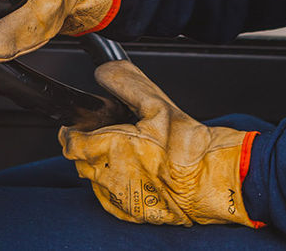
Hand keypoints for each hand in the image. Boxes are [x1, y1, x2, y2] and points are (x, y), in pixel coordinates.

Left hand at [60, 60, 259, 227]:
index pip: (71, 142)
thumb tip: (105, 72)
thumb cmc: (189, 147)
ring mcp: (120, 199)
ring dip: (104, 165)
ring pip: (96, 179)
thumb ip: (125, 84)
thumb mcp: (158, 104)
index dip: (75, 130)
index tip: (83, 124)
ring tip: (130, 153)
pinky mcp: (133, 214)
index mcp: (110, 150)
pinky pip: (112, 197)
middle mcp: (110, 178)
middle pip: (81, 160)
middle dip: (90, 145)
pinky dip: (118, 184)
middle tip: (112, 133)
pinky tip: (137, 172)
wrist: (214, 182)